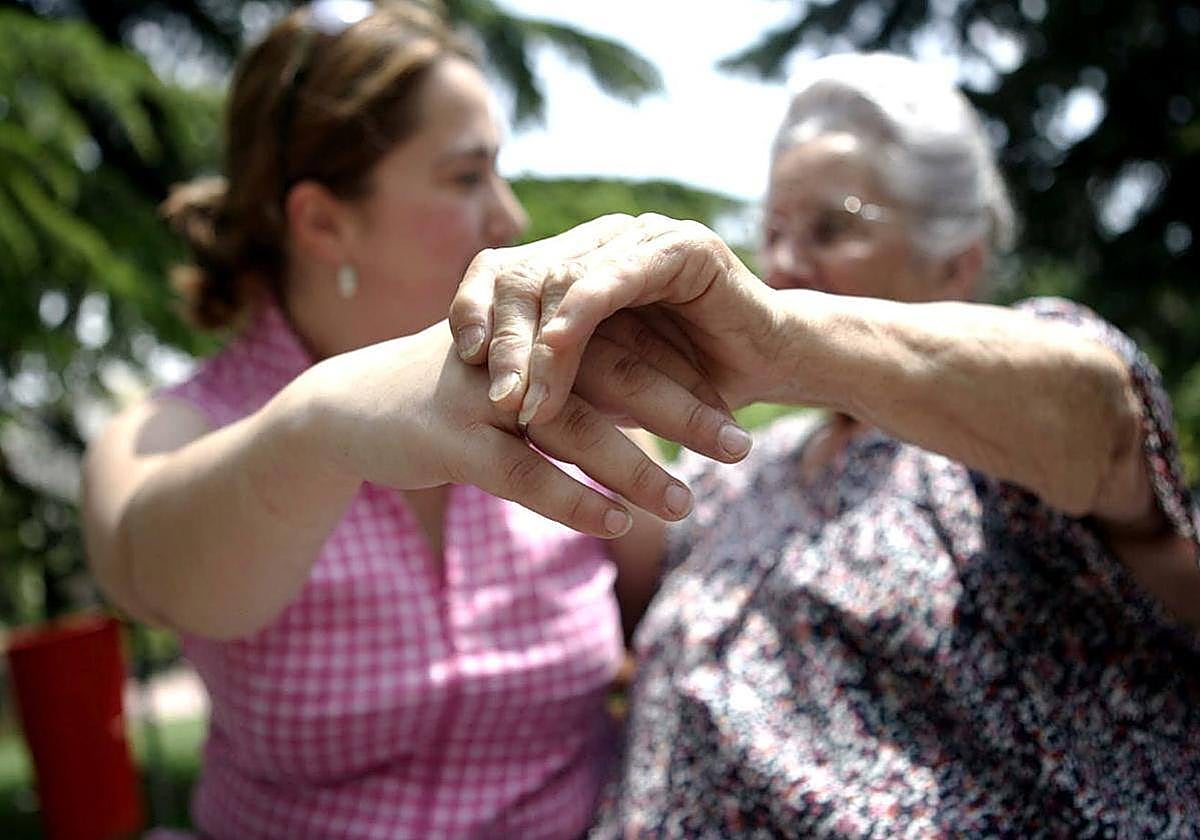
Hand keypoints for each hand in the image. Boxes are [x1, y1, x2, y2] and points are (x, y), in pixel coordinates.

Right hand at [304, 318, 728, 537]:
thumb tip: (657, 402)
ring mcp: (480, 391)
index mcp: (539, 328)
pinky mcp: (447, 437)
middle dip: (683, 412)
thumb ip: (579, 379)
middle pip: (615, 374)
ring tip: (686, 504)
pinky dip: (569, 498)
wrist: (350, 407)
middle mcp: (517, 350)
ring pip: (572, 425)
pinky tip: (614, 524)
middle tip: (741, 447)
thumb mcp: (518, 377)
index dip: (688, 378)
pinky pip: (519, 471)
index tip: (741, 413)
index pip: (628, 343)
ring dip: (634, 467)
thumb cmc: (452, 395)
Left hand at [448, 214, 785, 437]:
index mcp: (573, 263)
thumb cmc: (680, 383)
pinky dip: (583, 314)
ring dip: (539, 341)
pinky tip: (559, 347)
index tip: (459, 358)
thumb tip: (482, 400)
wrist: (769, 367)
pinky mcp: (680, 247)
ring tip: (519, 392)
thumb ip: (547, 374)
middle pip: (525, 273)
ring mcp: (639, 237)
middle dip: (502, 337)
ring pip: (565, 278)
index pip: (500, 270)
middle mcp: (601, 241)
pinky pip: (617, 277)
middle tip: (487, 390)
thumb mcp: (596, 382)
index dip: (473, 308)